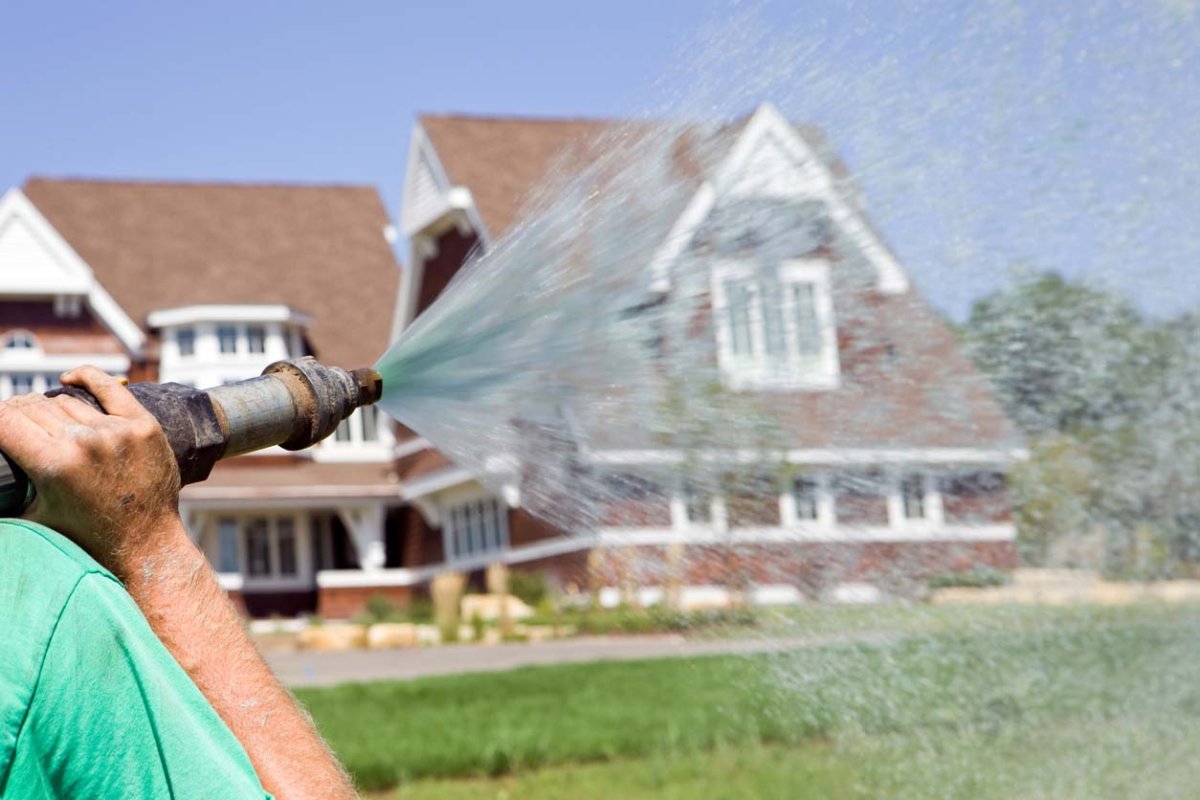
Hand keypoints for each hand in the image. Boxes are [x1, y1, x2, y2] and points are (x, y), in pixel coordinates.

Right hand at [0, 366, 182, 577]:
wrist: (145, 543)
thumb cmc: (87, 536)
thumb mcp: (34, 514)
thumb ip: (9, 491)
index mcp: (54, 464)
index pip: (5, 420)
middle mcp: (86, 442)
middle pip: (34, 407)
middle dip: (18, 414)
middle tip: (19, 427)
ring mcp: (117, 431)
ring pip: (66, 400)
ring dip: (50, 408)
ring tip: (47, 423)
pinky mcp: (144, 426)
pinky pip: (110, 388)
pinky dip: (87, 377)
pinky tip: (71, 378)